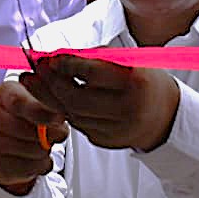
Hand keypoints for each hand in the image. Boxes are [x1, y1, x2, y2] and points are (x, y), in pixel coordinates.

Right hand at [0, 80, 68, 192]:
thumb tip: (58, 119)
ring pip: (32, 151)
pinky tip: (37, 157)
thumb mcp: (37, 100)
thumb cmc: (27, 116)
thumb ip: (48, 105)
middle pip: (28, 130)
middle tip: (57, 133)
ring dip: (46, 150)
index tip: (59, 118)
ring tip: (43, 144)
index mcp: (3, 94)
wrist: (8, 138)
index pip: (20, 102)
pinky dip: (41, 165)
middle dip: (51, 134)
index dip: (42, 112)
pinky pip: (29, 169)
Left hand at [22, 54, 179, 152]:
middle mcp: (127, 109)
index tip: (51, 56)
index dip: (68, 64)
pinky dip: (63, 110)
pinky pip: (77, 125)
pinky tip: (51, 97)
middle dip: (51, 83)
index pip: (94, 73)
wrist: (165, 115)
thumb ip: (96, 58)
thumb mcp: (130, 62)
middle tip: (34, 69)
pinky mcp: (107, 141)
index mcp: (135, 83)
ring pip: (72, 115)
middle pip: (77, 99)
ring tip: (34, 81)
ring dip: (49, 97)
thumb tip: (57, 56)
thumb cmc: (143, 80)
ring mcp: (116, 129)